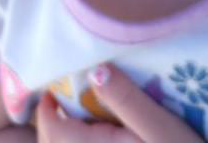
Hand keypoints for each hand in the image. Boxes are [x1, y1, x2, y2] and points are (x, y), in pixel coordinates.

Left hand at [36, 61, 202, 141]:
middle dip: (51, 124)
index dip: (47, 108)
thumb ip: (127, 100)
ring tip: (75, 118)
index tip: (53, 87)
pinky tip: (93, 139)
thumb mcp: (160, 126)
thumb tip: (94, 72)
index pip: (54, 130)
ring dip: (62, 139)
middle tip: (61, 99)